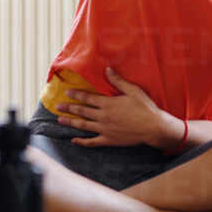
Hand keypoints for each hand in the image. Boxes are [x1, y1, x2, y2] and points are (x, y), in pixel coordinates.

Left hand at [55, 66, 173, 147]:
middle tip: (57, 106)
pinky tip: (73, 140)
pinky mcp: (109, 140)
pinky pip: (92, 142)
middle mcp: (103, 117)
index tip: (66, 92)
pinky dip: (81, 142)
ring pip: (83, 125)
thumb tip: (107, 69)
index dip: (76, 94)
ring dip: (71, 122)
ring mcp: (105, 130)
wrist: (153, 127)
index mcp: (108, 104)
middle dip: (69, 108)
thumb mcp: (133, 91)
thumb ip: (118, 81)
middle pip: (82, 111)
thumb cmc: (145, 108)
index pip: (87, 98)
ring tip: (60, 120)